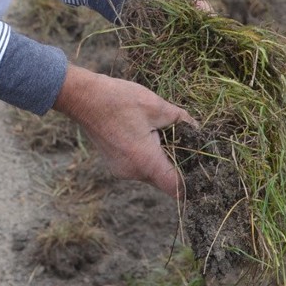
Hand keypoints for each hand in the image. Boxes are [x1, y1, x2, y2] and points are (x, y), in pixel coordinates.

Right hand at [52, 64, 193, 198]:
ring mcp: (121, 170)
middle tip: (187, 144)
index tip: (203, 175)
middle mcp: (133, 173)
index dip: (192, 185)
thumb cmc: (119, 100)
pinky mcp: (114, 164)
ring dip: (160, 158)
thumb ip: (181, 121)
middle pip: (164, 180)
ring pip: (151, 173)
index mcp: (146, 161)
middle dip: (177, 165)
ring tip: (162, 134)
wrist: (82, 97)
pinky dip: (146, 156)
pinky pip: (138, 166)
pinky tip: (145, 134)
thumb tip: (198, 130)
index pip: (177, 188)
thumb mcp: (156, 106)